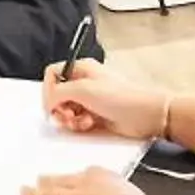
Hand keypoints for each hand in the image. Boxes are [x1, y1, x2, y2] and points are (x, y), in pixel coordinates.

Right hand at [40, 58, 172, 141]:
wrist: (146, 115)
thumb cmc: (122, 97)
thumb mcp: (85, 89)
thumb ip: (59, 92)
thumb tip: (48, 101)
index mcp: (81, 69)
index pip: (53, 74)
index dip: (48, 89)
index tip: (51, 103)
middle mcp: (84, 83)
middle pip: (56, 95)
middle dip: (58, 108)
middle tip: (66, 115)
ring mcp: (89, 100)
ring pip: (65, 111)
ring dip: (69, 119)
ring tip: (81, 121)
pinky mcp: (94, 116)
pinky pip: (76, 122)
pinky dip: (78, 125)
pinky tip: (89, 124)